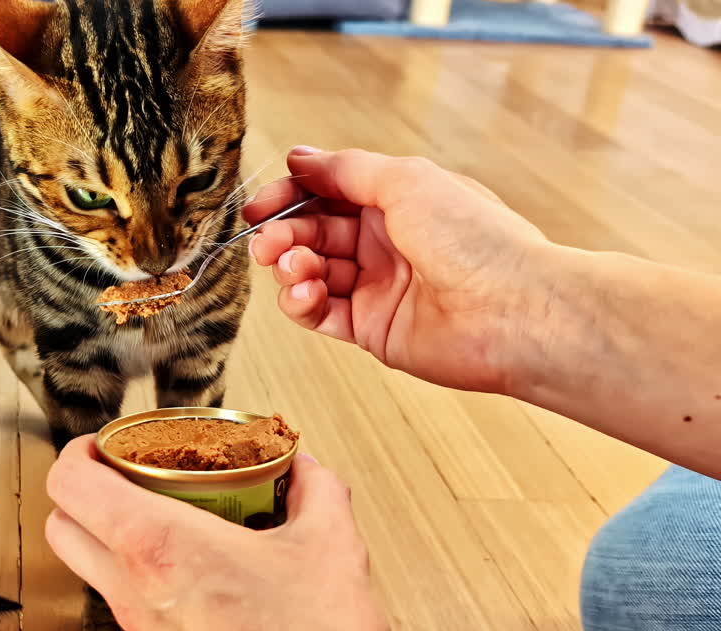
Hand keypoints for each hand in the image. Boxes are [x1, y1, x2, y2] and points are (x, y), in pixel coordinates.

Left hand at [46, 437, 423, 630]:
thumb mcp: (329, 545)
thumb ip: (315, 492)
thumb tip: (307, 472)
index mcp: (158, 547)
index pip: (70, 485)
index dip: (79, 453)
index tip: (105, 445)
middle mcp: (134, 593)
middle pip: (61, 529)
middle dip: (82, 494)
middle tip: (125, 479)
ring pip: (90, 573)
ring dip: (110, 541)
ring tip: (165, 523)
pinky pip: (128, 613)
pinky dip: (142, 585)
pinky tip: (193, 577)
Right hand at [245, 147, 556, 393]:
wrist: (514, 312)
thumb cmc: (477, 241)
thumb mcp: (406, 181)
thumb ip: (346, 170)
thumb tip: (300, 158)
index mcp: (397, 200)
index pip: (326, 193)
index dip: (290, 196)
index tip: (260, 206)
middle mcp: (385, 242)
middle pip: (312, 232)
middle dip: (283, 234)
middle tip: (268, 242)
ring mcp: (377, 286)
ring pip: (310, 272)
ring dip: (289, 266)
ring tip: (293, 267)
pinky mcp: (370, 329)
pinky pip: (318, 313)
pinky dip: (300, 301)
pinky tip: (303, 291)